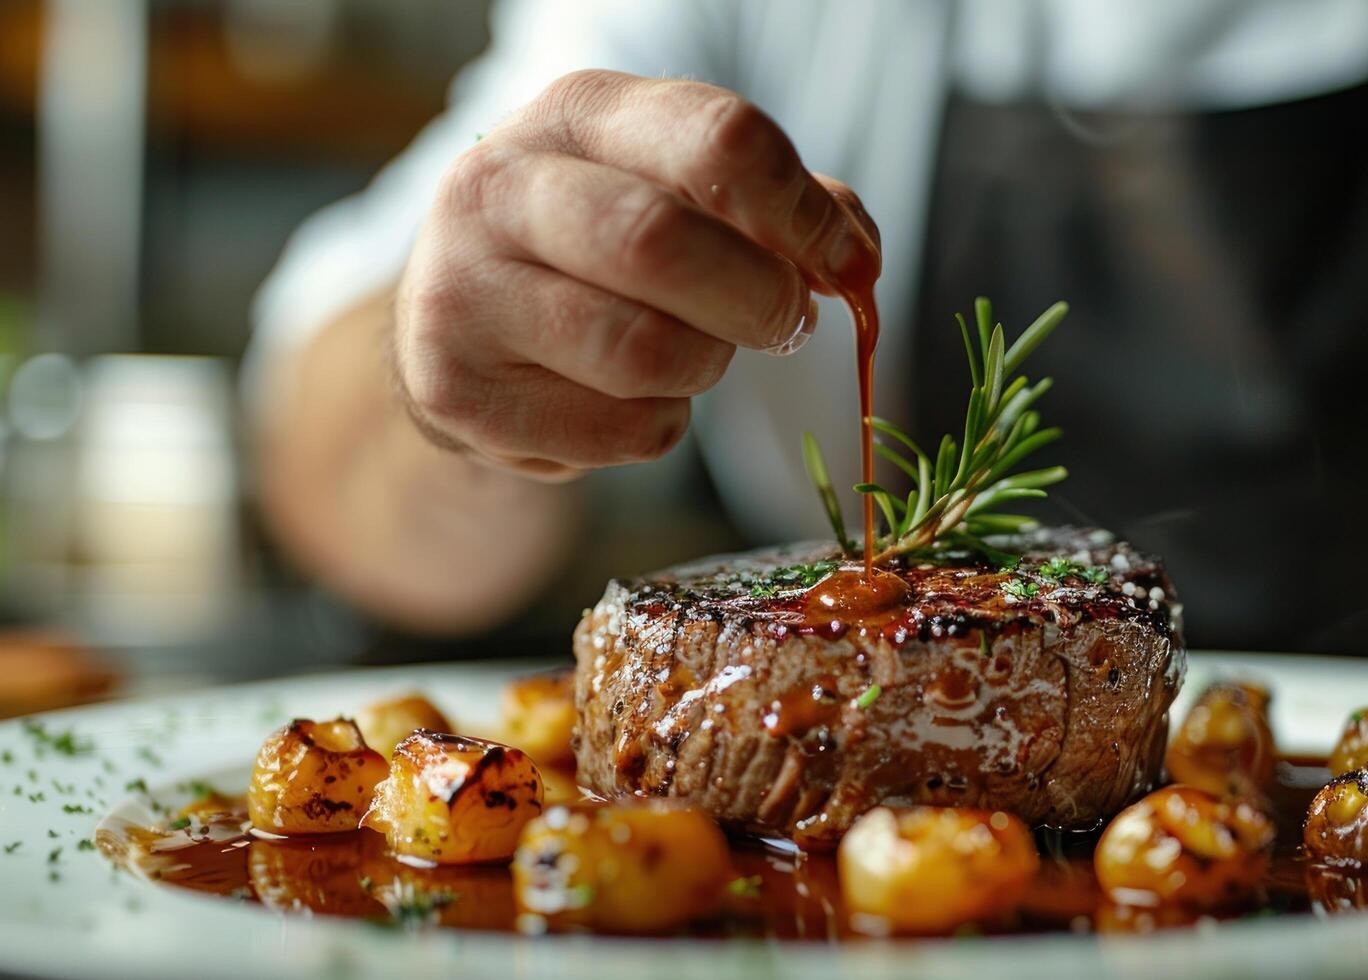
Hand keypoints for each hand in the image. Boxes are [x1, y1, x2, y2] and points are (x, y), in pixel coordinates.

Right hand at [392, 71, 879, 480]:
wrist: (467, 327)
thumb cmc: (605, 252)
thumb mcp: (686, 195)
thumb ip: (785, 210)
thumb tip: (857, 257)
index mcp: (580, 113)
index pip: (717, 139)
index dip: (803, 212)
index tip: (843, 261)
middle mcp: (500, 186)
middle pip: (662, 242)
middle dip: (757, 299)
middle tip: (782, 322)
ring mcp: (461, 289)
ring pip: (641, 351)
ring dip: (704, 367)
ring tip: (692, 355)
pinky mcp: (457, 391)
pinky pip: (618, 431)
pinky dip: (657, 426)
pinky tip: (627, 397)